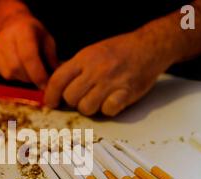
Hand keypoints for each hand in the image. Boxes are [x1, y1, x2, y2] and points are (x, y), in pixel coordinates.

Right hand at [0, 13, 57, 88]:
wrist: (12, 24)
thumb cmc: (34, 34)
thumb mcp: (48, 40)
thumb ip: (51, 59)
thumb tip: (55, 80)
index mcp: (23, 31)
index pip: (28, 56)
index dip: (37, 74)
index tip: (45, 85)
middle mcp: (6, 37)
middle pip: (16, 68)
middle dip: (30, 79)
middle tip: (39, 80)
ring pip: (9, 74)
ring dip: (22, 79)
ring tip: (30, 74)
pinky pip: (3, 75)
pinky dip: (14, 77)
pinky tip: (20, 71)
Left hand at [44, 30, 174, 115]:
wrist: (149, 46)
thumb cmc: (119, 51)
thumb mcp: (92, 52)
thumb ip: (74, 68)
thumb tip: (54, 86)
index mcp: (84, 58)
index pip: (58, 80)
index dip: (51, 95)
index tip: (51, 103)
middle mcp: (95, 70)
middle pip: (70, 98)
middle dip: (73, 102)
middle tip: (82, 98)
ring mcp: (111, 81)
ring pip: (86, 107)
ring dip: (90, 108)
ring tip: (98, 99)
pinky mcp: (126, 92)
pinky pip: (108, 110)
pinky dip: (108, 109)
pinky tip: (112, 101)